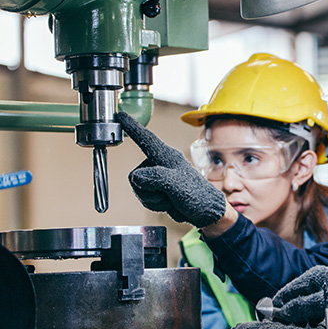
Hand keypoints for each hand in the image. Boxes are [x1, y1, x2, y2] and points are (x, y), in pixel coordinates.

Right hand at [117, 111, 225, 227]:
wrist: (206, 213)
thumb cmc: (198, 196)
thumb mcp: (178, 186)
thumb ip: (157, 178)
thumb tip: (136, 177)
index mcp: (168, 156)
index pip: (146, 139)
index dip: (132, 127)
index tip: (120, 115)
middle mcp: (161, 164)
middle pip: (136, 175)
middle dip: (149, 190)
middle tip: (168, 194)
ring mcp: (159, 176)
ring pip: (138, 187)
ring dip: (153, 199)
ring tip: (170, 198)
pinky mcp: (158, 188)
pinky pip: (144, 196)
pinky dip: (154, 204)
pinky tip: (168, 203)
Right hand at [273, 266, 327, 327]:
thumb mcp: (324, 302)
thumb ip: (302, 307)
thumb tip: (284, 311)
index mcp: (313, 276)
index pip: (289, 289)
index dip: (280, 302)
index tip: (270, 314)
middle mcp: (316, 283)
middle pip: (296, 299)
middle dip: (291, 311)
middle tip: (285, 323)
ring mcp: (322, 293)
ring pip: (304, 306)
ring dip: (301, 316)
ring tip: (301, 324)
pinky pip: (314, 311)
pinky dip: (311, 318)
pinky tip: (312, 323)